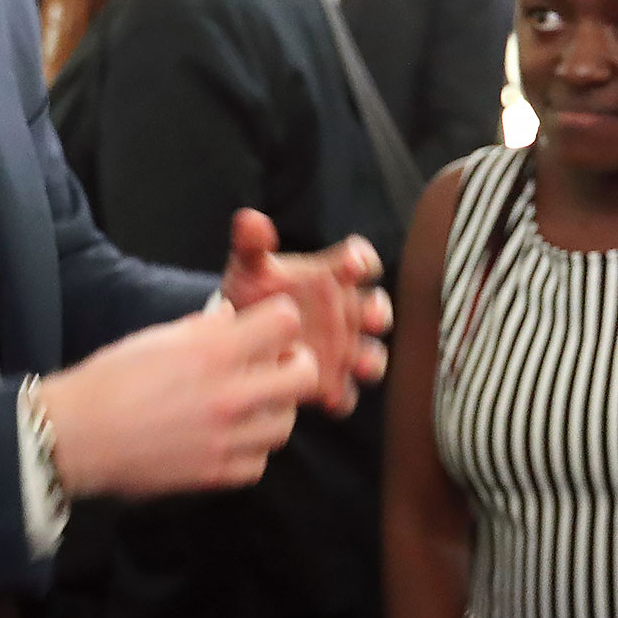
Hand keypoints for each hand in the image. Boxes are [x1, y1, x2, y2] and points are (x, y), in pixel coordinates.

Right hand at [42, 297, 315, 498]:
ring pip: (286, 423)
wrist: (76, 436)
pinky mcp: (216, 475)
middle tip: (276, 366)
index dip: (280, 320)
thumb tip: (234, 318)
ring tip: (251, 403)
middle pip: (304, 376)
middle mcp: (229, 395)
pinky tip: (231, 437)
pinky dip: (252, 449)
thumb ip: (205, 329)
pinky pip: (260, 462)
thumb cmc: (110, 381)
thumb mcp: (157, 338)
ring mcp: (226, 439)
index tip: (269, 329)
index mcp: (213, 352)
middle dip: (295, 365)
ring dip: (275, 408)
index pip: (285, 323)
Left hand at [216, 210, 390, 416]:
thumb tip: (249, 219)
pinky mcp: (331, 380)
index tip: (352, 265)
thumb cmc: (252, 292)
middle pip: (376, 309)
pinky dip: (342, 396)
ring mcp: (343, 348)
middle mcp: (347, 311)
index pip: (359, 262)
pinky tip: (329, 399)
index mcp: (333, 276)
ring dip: (371, 360)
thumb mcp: (248, 266)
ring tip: (361, 365)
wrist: (239, 336)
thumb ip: (252, 244)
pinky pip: (346, 392)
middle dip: (378, 312)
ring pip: (370, 354)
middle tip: (372, 318)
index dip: (361, 261)